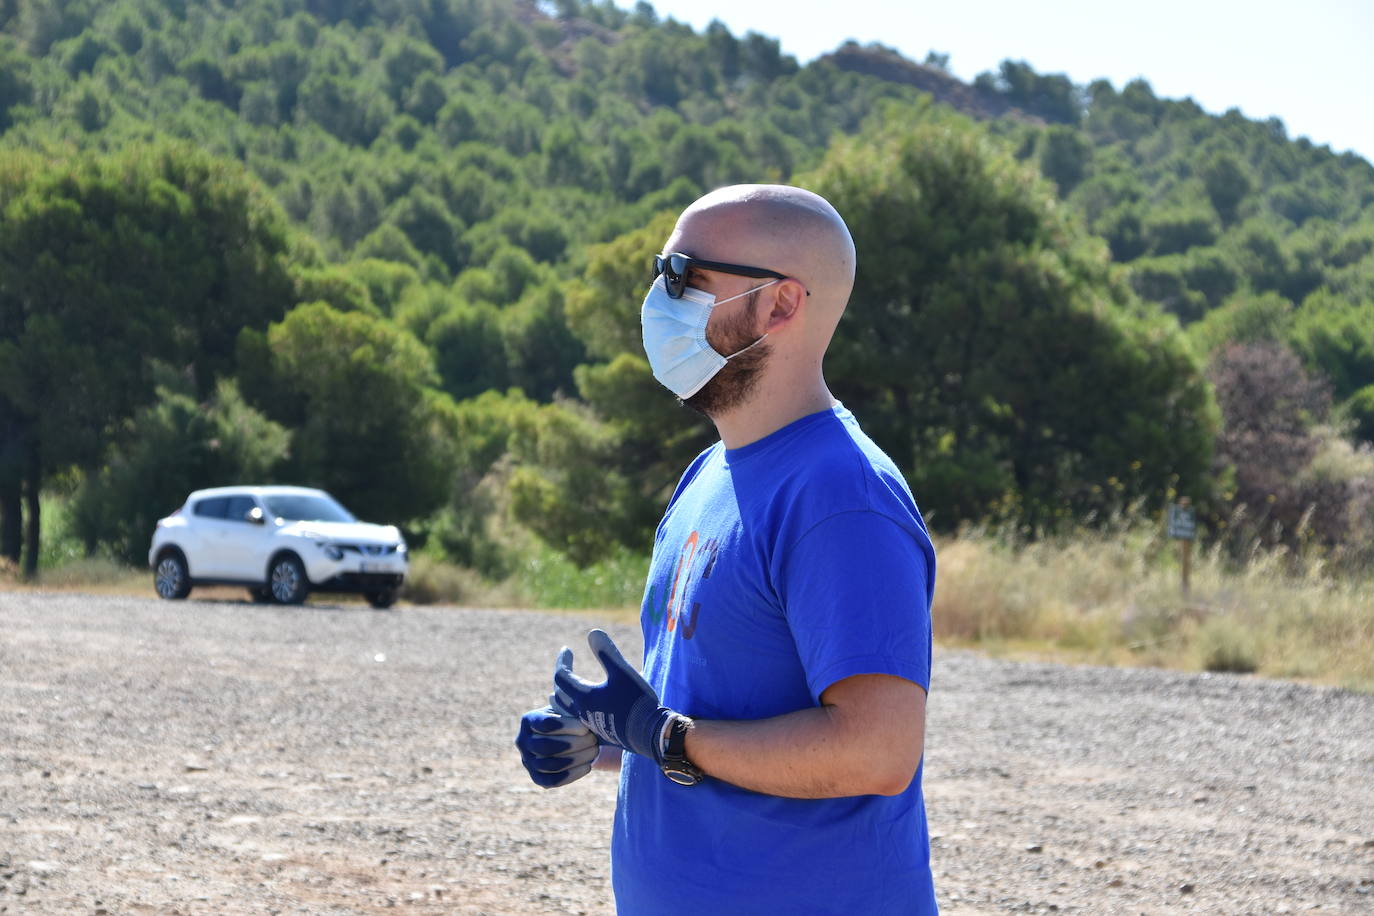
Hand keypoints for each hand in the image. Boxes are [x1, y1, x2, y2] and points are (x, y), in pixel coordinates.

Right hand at [515, 706, 600, 788]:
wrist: (566, 735)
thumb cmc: (569, 717)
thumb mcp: (567, 708)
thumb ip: (571, 705)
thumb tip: (583, 703)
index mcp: (529, 720)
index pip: (545, 724)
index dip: (566, 727)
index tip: (585, 728)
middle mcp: (523, 741)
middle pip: (547, 747)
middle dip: (574, 744)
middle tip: (593, 739)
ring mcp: (528, 761)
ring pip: (550, 765)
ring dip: (576, 759)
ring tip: (594, 751)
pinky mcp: (537, 777)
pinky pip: (552, 781)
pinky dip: (572, 775)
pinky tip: (588, 766)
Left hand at [553, 629, 672, 762]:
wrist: (649, 733)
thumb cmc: (636, 701)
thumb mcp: (622, 672)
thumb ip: (607, 652)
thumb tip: (592, 632)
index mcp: (584, 696)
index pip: (561, 676)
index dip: (562, 660)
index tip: (567, 650)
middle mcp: (581, 712)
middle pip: (559, 694)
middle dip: (561, 677)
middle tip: (565, 665)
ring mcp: (588, 724)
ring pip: (564, 711)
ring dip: (561, 697)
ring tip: (561, 690)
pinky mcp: (597, 733)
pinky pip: (574, 721)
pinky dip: (570, 710)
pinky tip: (579, 709)